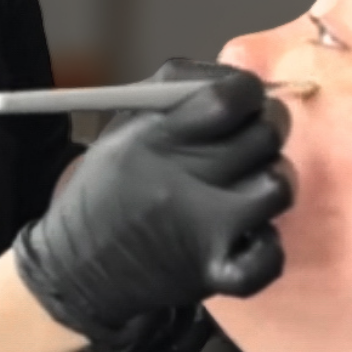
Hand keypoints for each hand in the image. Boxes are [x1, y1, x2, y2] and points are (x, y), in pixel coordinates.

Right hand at [14, 60, 290, 342]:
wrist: (74, 271)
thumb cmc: (104, 194)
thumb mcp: (119, 132)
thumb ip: (172, 98)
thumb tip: (232, 78)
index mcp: (155, 140)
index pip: (230, 97)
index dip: (249, 92)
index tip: (245, 99)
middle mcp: (181, 181)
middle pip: (263, 137)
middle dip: (265, 129)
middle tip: (252, 139)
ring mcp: (201, 231)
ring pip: (277, 189)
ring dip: (270, 181)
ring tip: (248, 185)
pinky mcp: (212, 274)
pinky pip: (270, 256)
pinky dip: (267, 246)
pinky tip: (248, 236)